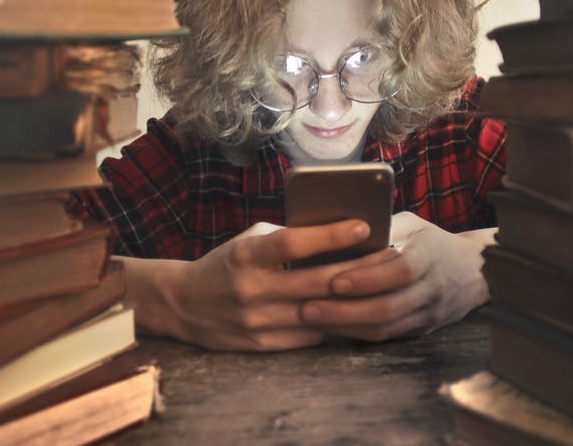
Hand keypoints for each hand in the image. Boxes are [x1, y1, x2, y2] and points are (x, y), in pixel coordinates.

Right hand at [143, 219, 395, 350]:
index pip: (294, 243)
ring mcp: (256, 321)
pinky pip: (308, 335)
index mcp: (246, 255)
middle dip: (357, 270)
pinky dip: (330, 323)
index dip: (330, 235)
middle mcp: (251, 289)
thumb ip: (287, 239)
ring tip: (380, 286)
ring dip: (350, 301)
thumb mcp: (249, 241)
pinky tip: (350, 312)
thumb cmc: (227, 264)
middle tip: (389, 258)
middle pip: (315, 282)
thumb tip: (338, 234)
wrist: (183, 304)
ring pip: (318, 313)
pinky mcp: (260, 345)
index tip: (363, 226)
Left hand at [297, 212, 493, 341]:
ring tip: (311, 318)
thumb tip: (339, 226)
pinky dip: (355, 333)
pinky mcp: (420, 330)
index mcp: (431, 255)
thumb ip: (383, 226)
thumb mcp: (412, 224)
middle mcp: (432, 289)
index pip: (402, 271)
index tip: (335, 280)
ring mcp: (428, 314)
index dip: (368, 277)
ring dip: (344, 326)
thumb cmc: (430, 241)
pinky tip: (330, 326)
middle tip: (308, 306)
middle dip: (344, 310)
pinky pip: (386, 337)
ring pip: (385, 328)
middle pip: (389, 307)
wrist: (472, 272)